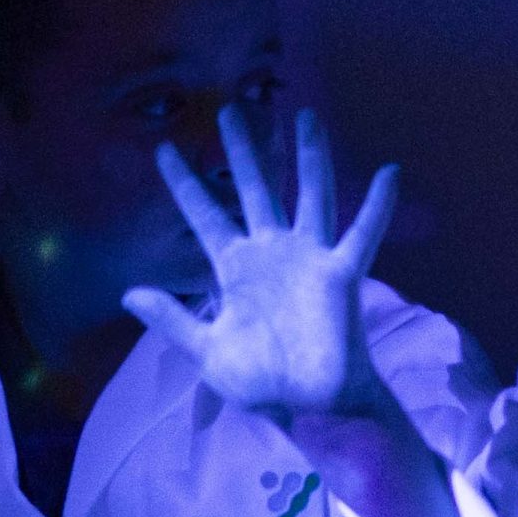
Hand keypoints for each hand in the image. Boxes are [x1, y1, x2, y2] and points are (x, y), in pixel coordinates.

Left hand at [123, 109, 395, 421]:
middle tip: (231, 109)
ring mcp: (308, 259)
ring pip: (309, 194)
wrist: (308, 407)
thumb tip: (128, 292)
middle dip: (243, 150)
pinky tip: (390, 171)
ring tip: (305, 116)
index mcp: (234, 269)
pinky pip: (362, 232)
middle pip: (254, 189)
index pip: (204, 215)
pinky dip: (378, 203)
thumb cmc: (261, 384)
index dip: (184, 183)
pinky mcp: (340, 273)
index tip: (164, 149)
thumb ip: (173, 318)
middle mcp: (272, 253)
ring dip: (308, 156)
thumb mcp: (206, 350)